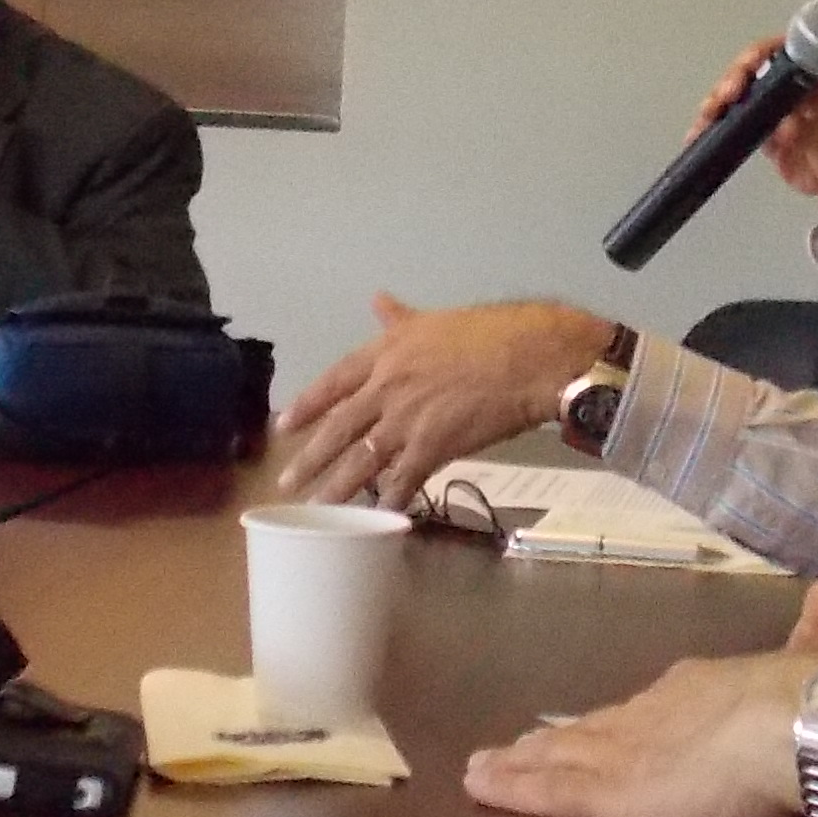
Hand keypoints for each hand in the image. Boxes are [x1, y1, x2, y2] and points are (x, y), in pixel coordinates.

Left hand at [274, 296, 612, 507]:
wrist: (532, 358)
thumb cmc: (492, 333)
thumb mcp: (436, 320)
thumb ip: (401, 318)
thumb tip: (379, 300)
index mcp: (386, 353)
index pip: (333, 382)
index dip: (306, 405)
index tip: (285, 425)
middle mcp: (387, 387)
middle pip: (338, 428)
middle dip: (310, 458)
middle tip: (286, 483)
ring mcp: (408, 419)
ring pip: (362, 459)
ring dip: (338, 487)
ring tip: (318, 508)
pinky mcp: (434, 446)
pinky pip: (404, 479)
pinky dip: (391, 499)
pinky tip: (380, 515)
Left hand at [464, 647, 816, 816]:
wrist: (794, 723)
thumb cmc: (808, 700)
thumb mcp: (812, 661)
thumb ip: (816, 634)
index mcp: (695, 688)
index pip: (645, 710)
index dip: (617, 721)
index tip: (596, 728)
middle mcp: (648, 711)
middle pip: (592, 729)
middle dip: (555, 741)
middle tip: (516, 749)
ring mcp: (622, 749)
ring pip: (559, 756)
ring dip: (522, 763)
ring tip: (485, 770)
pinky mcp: (608, 789)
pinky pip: (550, 790)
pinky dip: (514, 788)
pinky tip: (482, 787)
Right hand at [699, 39, 817, 214]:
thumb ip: (814, 124)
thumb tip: (788, 119)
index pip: (788, 48)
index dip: (764, 52)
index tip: (750, 65)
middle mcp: (793, 78)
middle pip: (754, 65)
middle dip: (736, 76)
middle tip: (729, 94)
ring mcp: (773, 101)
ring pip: (738, 89)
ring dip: (719, 98)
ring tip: (709, 114)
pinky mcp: (758, 125)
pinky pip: (731, 119)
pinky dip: (713, 123)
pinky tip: (697, 132)